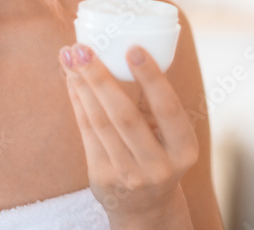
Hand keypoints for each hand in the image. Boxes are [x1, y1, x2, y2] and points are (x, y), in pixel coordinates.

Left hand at [58, 42, 197, 225]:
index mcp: (184, 148)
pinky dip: (78, 101)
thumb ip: (155, 101)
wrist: (146, 205)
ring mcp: (128, 175)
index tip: (133, 48)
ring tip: (70, 56)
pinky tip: (71, 79)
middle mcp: (158, 165)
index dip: (151, 78)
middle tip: (83, 48)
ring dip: (82, 85)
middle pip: (124, 116)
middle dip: (100, 78)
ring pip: (100, 122)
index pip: (167, 108)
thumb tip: (132, 50)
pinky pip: (87, 131)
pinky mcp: (103, 177)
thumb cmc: (160, 152)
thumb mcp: (170, 133)